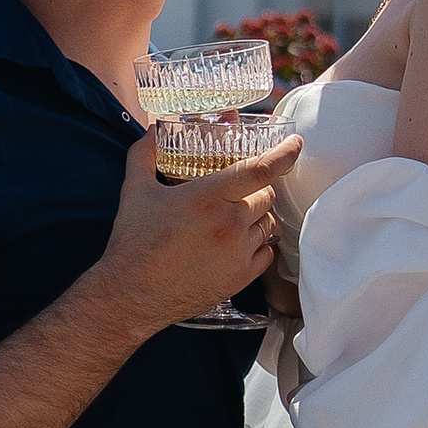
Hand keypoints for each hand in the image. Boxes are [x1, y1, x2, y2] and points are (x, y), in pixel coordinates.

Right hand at [96, 130, 300, 338]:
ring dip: (259, 216)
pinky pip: (267, 253)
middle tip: (239, 191)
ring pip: (269, 223)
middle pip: (267, 195)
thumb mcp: (135, 191)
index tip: (295, 144)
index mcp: (208, 196)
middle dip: (258, 188)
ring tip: (236, 218)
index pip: (261, 169)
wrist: (132, 294)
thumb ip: (145, 155)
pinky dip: (259, 244)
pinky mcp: (241, 277)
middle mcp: (230, 222)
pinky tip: (239, 243)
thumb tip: (152, 132)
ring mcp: (239, 251)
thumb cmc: (134, 242)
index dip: (284, 154)